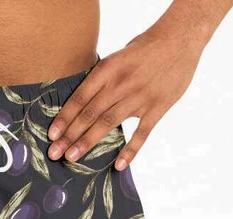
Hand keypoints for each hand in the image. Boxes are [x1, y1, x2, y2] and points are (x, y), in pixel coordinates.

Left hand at [48, 26, 205, 170]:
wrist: (181, 38)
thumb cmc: (146, 48)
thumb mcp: (119, 57)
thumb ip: (103, 79)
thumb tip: (83, 103)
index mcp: (108, 69)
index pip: (81, 97)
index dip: (64, 117)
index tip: (52, 135)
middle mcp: (121, 84)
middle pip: (90, 114)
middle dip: (70, 135)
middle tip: (55, 153)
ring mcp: (139, 97)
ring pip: (108, 124)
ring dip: (88, 142)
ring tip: (72, 158)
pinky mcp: (157, 108)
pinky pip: (141, 134)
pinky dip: (130, 151)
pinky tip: (118, 166)